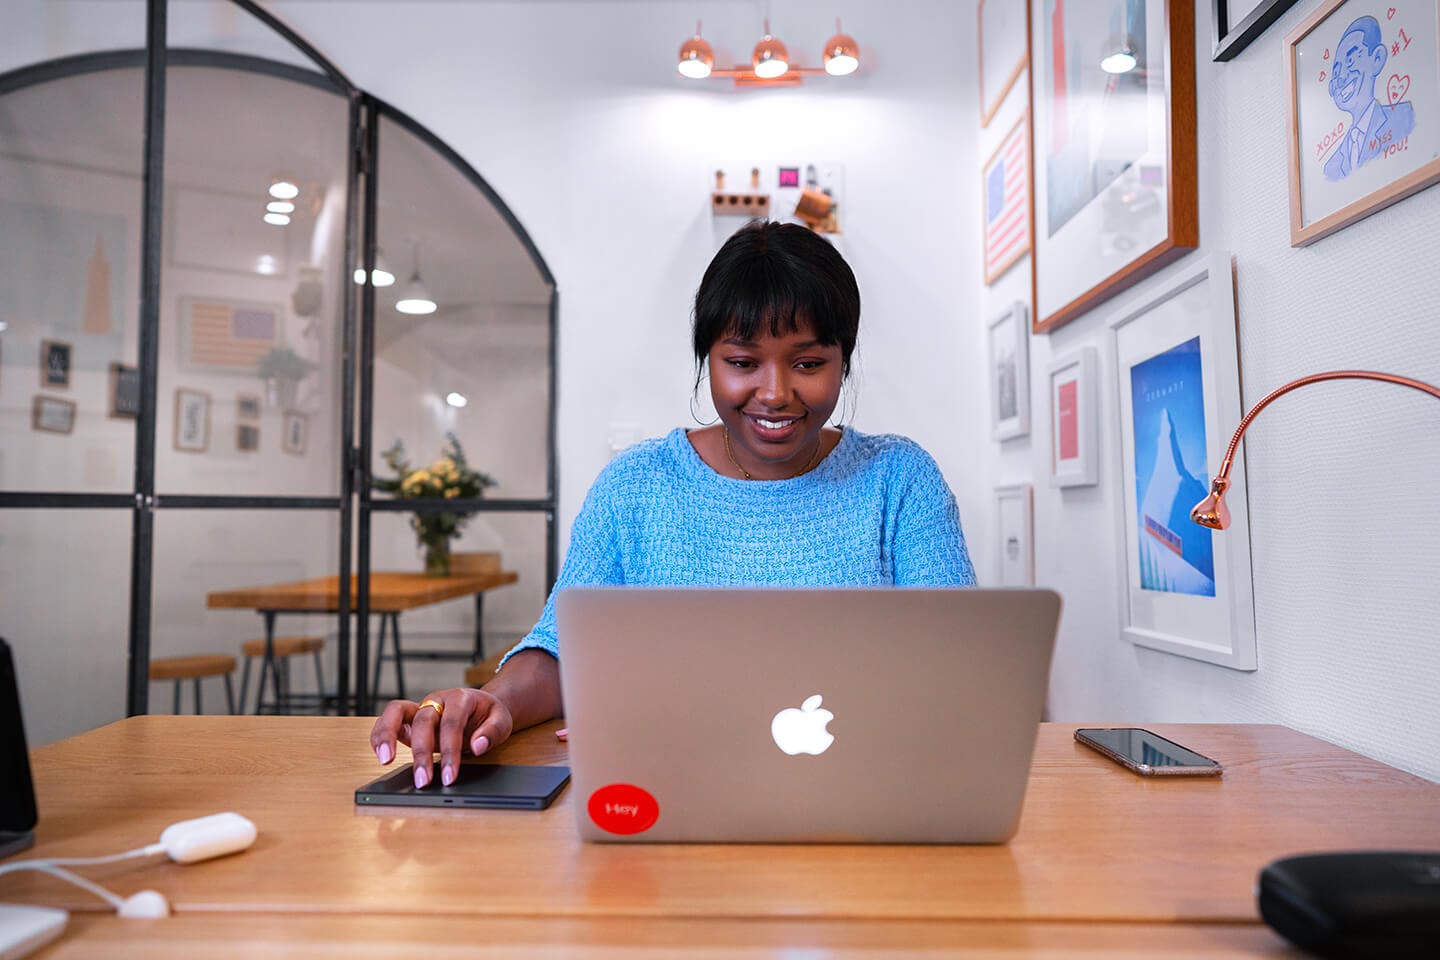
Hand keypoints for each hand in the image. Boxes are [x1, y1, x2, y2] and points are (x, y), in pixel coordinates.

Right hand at [369, 687, 513, 788]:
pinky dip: (380, 735)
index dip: (450, 750)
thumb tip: (478, 746)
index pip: (451, 723)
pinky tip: (380, 755)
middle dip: (422, 753)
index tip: (449, 776)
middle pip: (423, 721)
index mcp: (460, 698)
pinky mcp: (409, 720)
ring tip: (384, 760)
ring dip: (387, 735)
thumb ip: (492, 732)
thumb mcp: (501, 720)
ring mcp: (420, 708)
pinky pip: (388, 721)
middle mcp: (437, 700)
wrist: (481, 707)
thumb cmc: (488, 715)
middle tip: (423, 781)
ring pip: (395, 711)